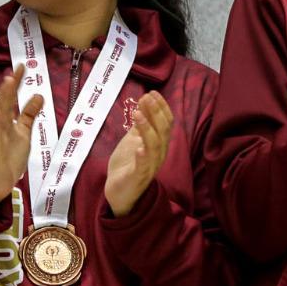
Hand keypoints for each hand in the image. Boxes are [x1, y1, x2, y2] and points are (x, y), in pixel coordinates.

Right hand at [0, 63, 46, 208]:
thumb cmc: (8, 157)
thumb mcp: (23, 133)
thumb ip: (29, 115)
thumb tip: (39, 95)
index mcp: (3, 120)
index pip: (10, 98)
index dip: (15, 83)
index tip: (22, 67)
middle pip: (3, 101)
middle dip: (9, 86)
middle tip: (16, 69)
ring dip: (3, 97)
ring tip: (8, 81)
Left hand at [105, 92, 173, 216]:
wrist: (119, 192)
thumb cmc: (128, 165)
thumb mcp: (133, 140)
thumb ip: (140, 126)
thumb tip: (144, 104)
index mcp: (158, 145)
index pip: (166, 123)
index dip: (161, 108)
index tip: (152, 93)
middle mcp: (158, 155)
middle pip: (162, 131)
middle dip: (155, 113)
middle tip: (146, 97)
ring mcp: (150, 167)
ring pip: (154, 146)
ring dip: (147, 128)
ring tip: (138, 113)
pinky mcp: (138, 178)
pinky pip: (143, 166)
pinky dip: (143, 155)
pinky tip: (139, 146)